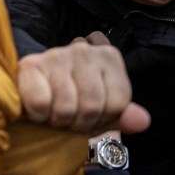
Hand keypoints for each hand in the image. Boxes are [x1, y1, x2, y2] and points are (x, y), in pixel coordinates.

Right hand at [17, 32, 149, 134]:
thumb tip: (143, 122)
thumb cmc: (73, 102)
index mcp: (110, 57)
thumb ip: (124, 116)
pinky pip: (40, 104)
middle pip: (93, 107)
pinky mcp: (30, 65)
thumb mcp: (103, 111)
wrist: (34, 96)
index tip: (92, 117)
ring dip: (58, 122)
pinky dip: (38, 115)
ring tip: (54, 116)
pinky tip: (37, 110)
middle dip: (79, 124)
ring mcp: (57, 54)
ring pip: (67, 108)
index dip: (104, 119)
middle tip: (69, 120)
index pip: (119, 104)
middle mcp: (86, 50)